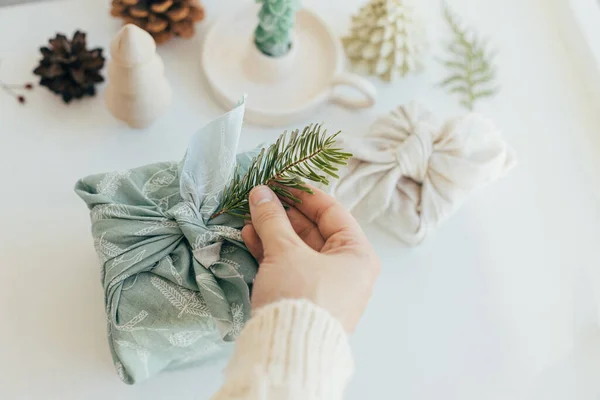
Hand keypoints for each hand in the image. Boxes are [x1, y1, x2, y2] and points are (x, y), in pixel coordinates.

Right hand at [241, 185, 379, 332]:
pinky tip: (251, 237)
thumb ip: (272, 219)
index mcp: (357, 254)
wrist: (290, 353)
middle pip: (314, 230)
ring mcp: (326, 286)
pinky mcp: (306, 299)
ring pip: (298, 249)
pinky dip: (272, 253)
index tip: (280, 181)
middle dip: (283, 214)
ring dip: (273, 232)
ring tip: (249, 217)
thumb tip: (260, 192)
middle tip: (259, 198)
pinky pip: (291, 267)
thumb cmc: (301, 296)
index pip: (332, 212)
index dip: (304, 194)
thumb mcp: (286, 252)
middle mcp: (347, 269)